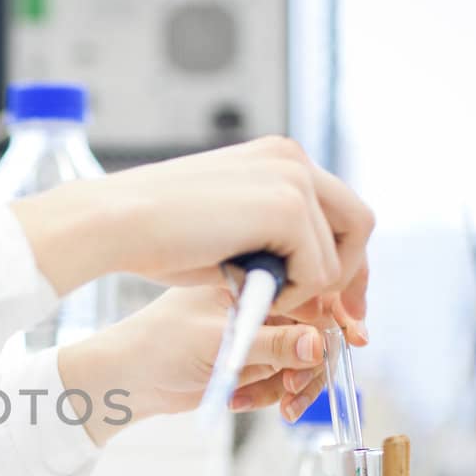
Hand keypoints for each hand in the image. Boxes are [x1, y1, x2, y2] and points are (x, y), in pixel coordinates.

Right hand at [13, 136, 372, 322]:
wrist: (117, 222)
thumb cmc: (155, 234)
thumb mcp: (228, 230)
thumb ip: (271, 241)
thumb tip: (312, 279)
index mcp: (277, 157)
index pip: (338, 209)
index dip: (345, 258)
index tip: (339, 301)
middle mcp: (293, 158)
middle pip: (358, 223)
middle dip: (352, 275)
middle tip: (343, 319)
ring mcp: (294, 178)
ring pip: (340, 253)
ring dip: (308, 288)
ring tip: (260, 297)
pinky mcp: (288, 207)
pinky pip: (319, 270)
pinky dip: (293, 294)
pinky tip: (250, 290)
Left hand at [56, 285, 332, 446]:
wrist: (125, 378)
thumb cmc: (157, 347)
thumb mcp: (218, 344)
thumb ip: (271, 346)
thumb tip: (320, 345)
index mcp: (251, 278)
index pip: (311, 290)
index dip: (335, 317)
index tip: (351, 342)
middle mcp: (257, 301)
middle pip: (314, 329)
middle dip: (310, 364)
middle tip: (295, 391)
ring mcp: (253, 330)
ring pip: (300, 358)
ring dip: (288, 384)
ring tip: (261, 401)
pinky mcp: (247, 356)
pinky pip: (279, 376)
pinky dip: (268, 392)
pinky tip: (239, 399)